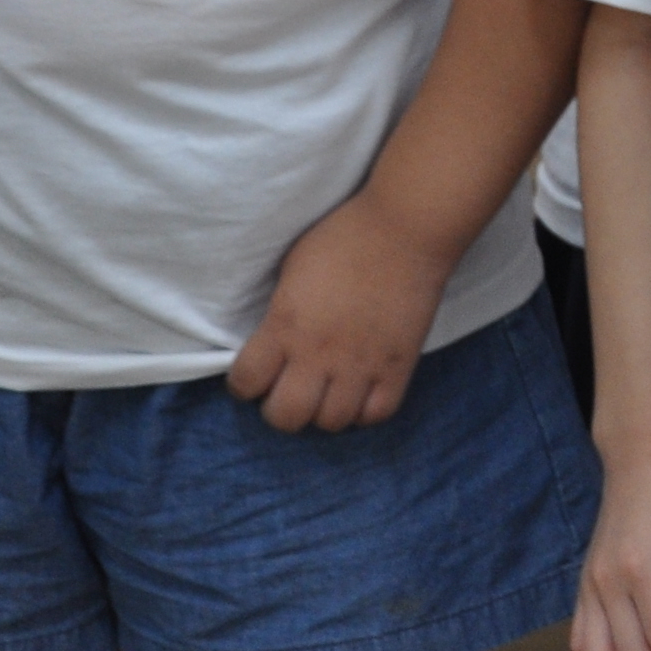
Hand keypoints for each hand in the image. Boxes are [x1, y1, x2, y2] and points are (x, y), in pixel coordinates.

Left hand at [227, 190, 449, 434]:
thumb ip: (281, 314)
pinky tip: (360, 392)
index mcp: (285, 325)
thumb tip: (275, 342)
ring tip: (326, 392)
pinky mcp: (398, 367)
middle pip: (286, 417)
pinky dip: (364, 411)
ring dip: (323, 411)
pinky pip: (375, 415)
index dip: (244, 384)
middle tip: (289, 390)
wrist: (405, 228)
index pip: (246, 382)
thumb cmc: (344, 237)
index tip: (254, 375)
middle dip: (280, 409)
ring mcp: (360, 365)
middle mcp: (318, 354)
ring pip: (331, 422)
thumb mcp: (292, 270)